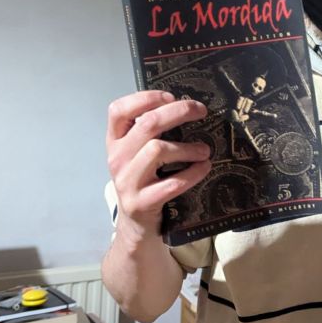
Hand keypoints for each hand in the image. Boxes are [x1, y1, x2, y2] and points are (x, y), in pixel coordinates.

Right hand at [105, 90, 211, 242]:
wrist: (135, 226)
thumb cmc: (143, 182)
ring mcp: (127, 182)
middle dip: (178, 112)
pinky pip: (171, 183)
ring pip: (157, 150)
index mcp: (115, 142)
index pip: (118, 110)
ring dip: (187, 147)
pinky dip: (192, 173)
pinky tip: (204, 168)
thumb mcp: (137, 155)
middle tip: (201, 110)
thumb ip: (150, 133)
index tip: (171, 96)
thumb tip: (186, 105)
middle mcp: (117, 159)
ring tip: (205, 150)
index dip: (145, 98)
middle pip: (147, 124)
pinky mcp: (141, 203)